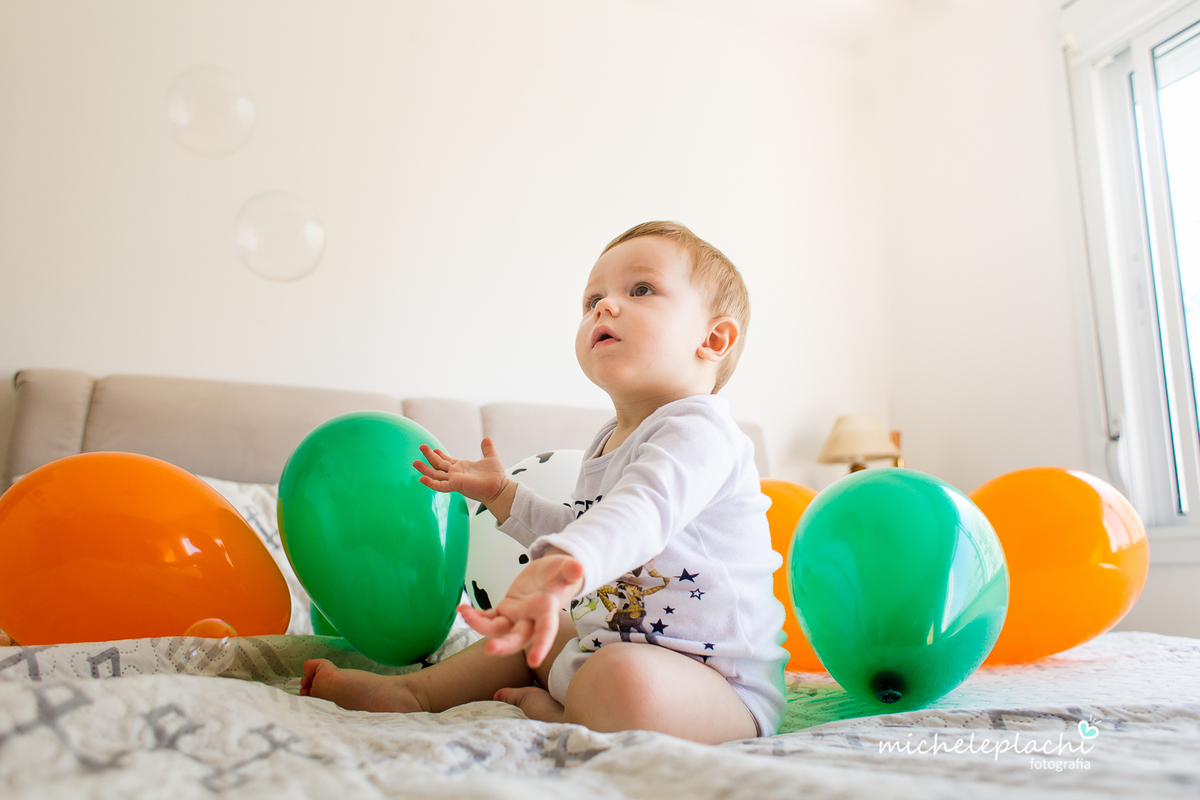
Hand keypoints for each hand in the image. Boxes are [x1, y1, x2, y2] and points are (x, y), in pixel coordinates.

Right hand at [413, 437, 509, 507]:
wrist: (500, 489)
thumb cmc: (496, 477)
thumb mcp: (491, 458)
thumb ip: (487, 449)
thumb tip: (486, 438)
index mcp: (462, 467)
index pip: (447, 460)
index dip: (440, 455)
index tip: (433, 448)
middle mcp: (456, 474)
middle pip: (439, 465)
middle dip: (429, 456)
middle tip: (421, 447)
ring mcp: (454, 480)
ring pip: (436, 474)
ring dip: (425, 469)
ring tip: (415, 462)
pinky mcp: (456, 485)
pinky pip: (440, 485)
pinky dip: (431, 483)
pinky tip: (422, 478)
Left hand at [458, 553, 584, 668]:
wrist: (552, 575)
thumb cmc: (562, 574)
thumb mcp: (568, 569)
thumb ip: (570, 570)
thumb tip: (577, 567)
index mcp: (548, 611)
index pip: (546, 630)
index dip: (541, 645)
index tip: (534, 661)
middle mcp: (531, 620)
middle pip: (517, 638)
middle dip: (504, 645)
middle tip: (490, 649)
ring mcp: (516, 617)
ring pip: (498, 629)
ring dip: (480, 625)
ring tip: (465, 613)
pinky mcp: (505, 610)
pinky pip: (489, 617)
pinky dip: (476, 615)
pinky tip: (463, 609)